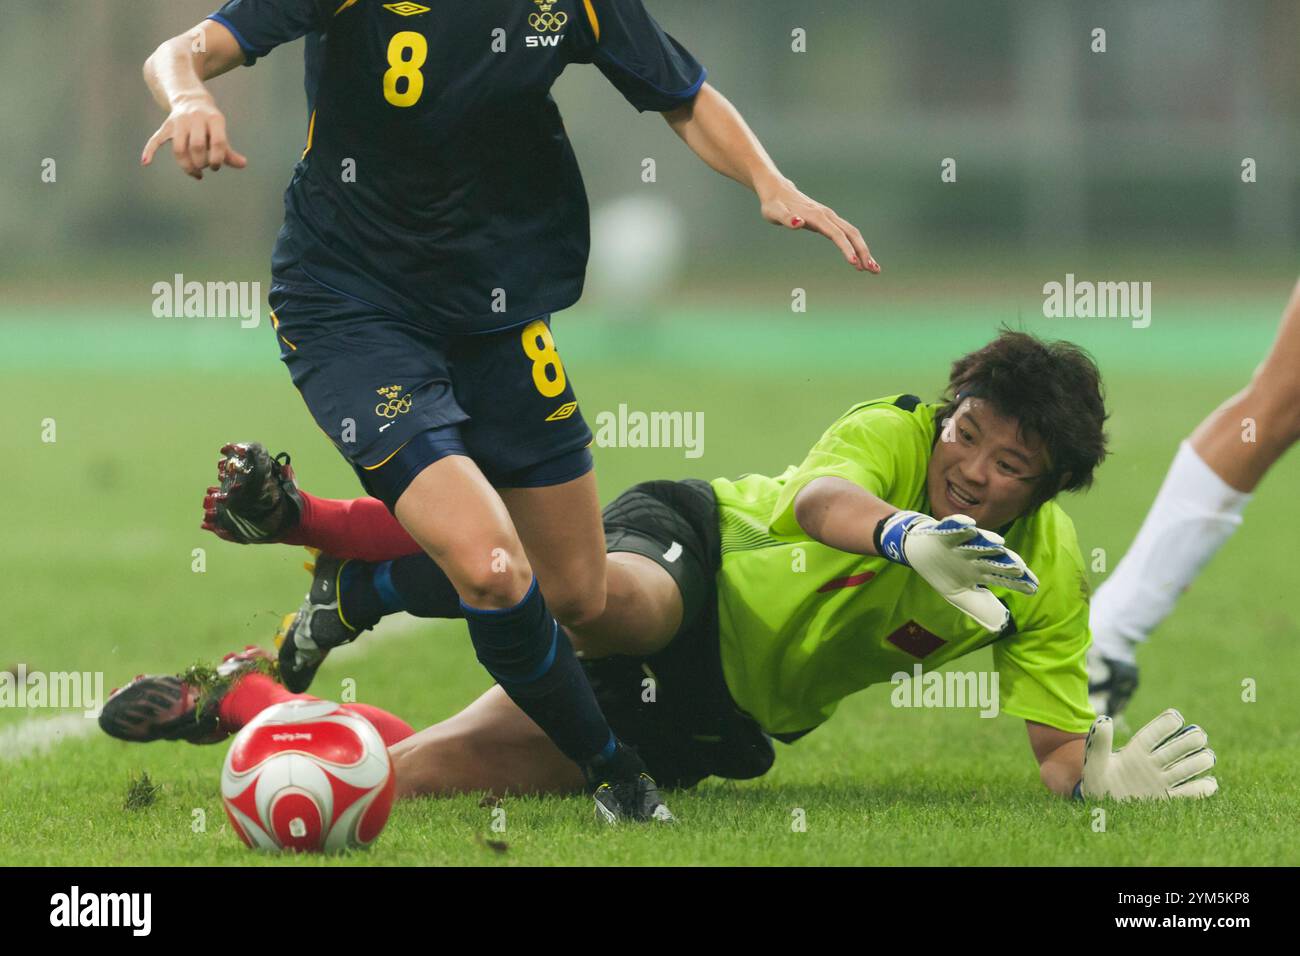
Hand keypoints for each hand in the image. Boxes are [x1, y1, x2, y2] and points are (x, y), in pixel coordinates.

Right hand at [141, 95, 246, 178]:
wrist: (189, 98)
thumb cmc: (209, 122)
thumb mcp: (220, 132)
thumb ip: (228, 151)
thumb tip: (243, 164)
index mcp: (214, 119)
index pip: (217, 142)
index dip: (217, 159)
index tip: (216, 167)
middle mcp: (196, 118)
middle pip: (196, 146)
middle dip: (201, 162)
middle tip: (204, 168)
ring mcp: (179, 121)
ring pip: (179, 147)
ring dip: (186, 164)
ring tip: (195, 173)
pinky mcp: (167, 125)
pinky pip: (156, 138)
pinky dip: (150, 150)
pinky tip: (145, 162)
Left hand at [757, 176, 878, 272]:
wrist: (777, 190)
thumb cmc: (773, 204)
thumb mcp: (774, 212)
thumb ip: (786, 218)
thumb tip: (798, 222)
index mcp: (816, 216)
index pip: (836, 234)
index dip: (846, 248)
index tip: (854, 263)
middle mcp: (827, 215)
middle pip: (851, 233)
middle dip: (863, 251)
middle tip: (873, 270)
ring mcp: (829, 217)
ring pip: (852, 233)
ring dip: (863, 250)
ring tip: (873, 268)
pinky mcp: (828, 221)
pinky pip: (846, 234)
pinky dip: (856, 246)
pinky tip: (859, 259)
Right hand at [877, 511, 1036, 631]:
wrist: (918, 552)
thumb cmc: (943, 573)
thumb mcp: (959, 595)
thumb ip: (978, 607)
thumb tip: (1000, 625)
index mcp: (981, 571)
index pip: (1003, 577)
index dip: (1017, 582)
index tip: (1033, 588)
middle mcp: (975, 556)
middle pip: (994, 559)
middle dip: (1006, 562)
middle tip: (1019, 567)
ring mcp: (961, 544)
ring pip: (977, 542)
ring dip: (987, 542)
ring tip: (999, 543)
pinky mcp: (944, 533)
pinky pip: (952, 527)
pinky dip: (959, 525)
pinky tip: (969, 525)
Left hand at [1079, 708, 1217, 800]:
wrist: (1100, 806)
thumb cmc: (1095, 780)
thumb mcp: (1094, 761)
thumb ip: (1100, 742)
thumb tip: (1104, 719)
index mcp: (1136, 751)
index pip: (1154, 734)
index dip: (1165, 724)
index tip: (1176, 718)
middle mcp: (1152, 763)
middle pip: (1177, 748)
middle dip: (1190, 740)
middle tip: (1199, 735)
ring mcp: (1162, 780)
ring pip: (1188, 767)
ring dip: (1199, 761)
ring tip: (1206, 757)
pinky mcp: (1167, 799)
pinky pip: (1190, 793)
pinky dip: (1202, 788)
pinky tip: (1209, 783)